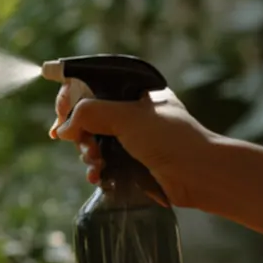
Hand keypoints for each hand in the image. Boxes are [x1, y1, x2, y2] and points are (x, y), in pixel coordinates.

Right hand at [50, 86, 216, 208]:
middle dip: (78, 132)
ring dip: (86, 153)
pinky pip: (102, 162)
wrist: (200, 174)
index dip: (71, 99)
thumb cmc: (169, 138)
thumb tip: (64, 129)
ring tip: (95, 162)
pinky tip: (97, 176)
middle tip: (80, 143)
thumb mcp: (126, 117)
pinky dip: (95, 169)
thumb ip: (89, 113)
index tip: (61, 117)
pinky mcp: (131, 162)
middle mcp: (131, 111)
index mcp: (133, 91)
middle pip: (86, 116)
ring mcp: (130, 137)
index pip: (91, 86)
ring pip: (91, 140)